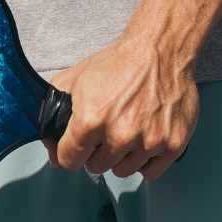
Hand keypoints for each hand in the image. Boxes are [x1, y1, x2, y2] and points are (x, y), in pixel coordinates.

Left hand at [48, 28, 197, 181]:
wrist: (161, 49)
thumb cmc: (119, 63)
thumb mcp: (76, 78)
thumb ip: (54, 108)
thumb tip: (48, 140)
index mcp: (90, 121)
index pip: (69, 161)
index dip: (70, 152)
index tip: (79, 145)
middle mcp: (120, 135)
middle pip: (97, 167)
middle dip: (97, 152)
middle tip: (108, 130)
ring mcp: (149, 141)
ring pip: (123, 171)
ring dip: (122, 157)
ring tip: (128, 132)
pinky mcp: (173, 144)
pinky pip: (150, 172)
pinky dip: (145, 162)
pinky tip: (144, 142)